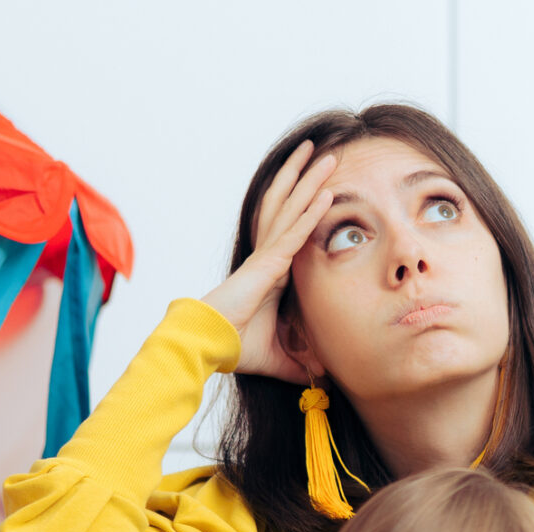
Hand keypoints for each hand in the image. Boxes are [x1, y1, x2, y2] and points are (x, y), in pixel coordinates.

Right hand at [200, 140, 336, 384]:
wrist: (206, 347)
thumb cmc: (233, 347)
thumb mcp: (279, 357)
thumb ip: (302, 363)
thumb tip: (325, 377)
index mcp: (270, 271)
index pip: (292, 229)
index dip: (306, 204)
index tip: (323, 183)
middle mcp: (268, 255)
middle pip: (290, 206)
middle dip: (306, 177)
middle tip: (324, 152)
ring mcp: (266, 256)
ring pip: (292, 209)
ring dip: (310, 181)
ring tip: (327, 154)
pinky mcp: (267, 265)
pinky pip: (294, 234)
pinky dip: (311, 213)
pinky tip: (327, 193)